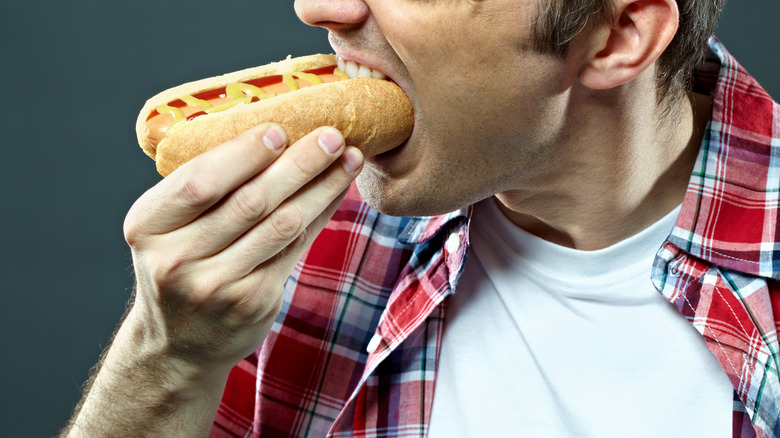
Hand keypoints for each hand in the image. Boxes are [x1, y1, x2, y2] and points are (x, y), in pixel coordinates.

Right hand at [122, 123, 362, 371]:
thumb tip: (269, 129)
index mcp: (148, 225)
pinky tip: (336, 191)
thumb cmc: (180, 263)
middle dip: (298, 164)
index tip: (280, 129)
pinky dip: (319, 214)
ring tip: (349, 159)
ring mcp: (216, 285)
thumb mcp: (167, 226)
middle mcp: (177, 259)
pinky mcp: (252, 301)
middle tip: (331, 135)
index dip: (244, 154)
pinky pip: (295, 248)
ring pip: (281, 225)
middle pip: (250, 201)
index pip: (199, 182)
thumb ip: (202, 186)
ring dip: (321, 187)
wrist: (178, 343)